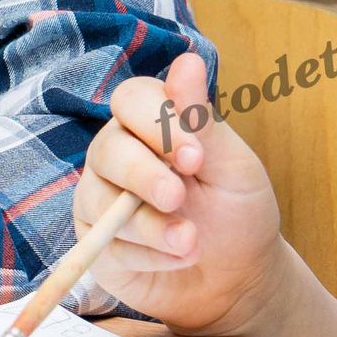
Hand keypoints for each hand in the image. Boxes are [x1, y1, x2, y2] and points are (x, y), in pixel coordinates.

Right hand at [74, 53, 291, 336]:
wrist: (239, 277)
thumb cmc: (236, 210)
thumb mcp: (231, 165)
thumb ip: (202, 120)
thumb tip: (187, 59)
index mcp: (151, 123)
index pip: (130, 99)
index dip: (156, 123)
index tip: (195, 156)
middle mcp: (118, 154)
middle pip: (106, 147)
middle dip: (144, 175)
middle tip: (179, 198)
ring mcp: (101, 199)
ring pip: (100, 200)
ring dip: (149, 225)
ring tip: (192, 243)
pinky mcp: (96, 245)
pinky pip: (104, 246)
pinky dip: (145, 255)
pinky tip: (177, 259)